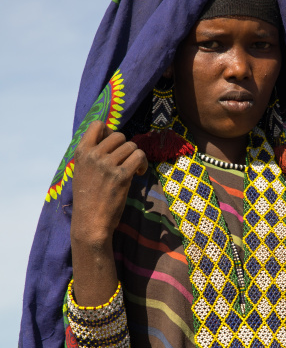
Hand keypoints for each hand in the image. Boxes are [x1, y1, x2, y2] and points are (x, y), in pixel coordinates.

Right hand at [71, 121, 147, 243]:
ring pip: (131, 146)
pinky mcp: (121, 176)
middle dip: (126, 148)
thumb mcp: (82, 172)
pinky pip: (139, 157)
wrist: (90, 223)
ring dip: (135, 156)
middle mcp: (93, 155)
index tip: (114, 146)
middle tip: (125, 162)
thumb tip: (111, 140)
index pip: (97, 125)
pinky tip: (138, 174)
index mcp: (81, 152)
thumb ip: (92, 155)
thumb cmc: (88, 199)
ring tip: (133, 169)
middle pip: (119, 136)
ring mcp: (107, 165)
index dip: (109, 132)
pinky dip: (142, 164)